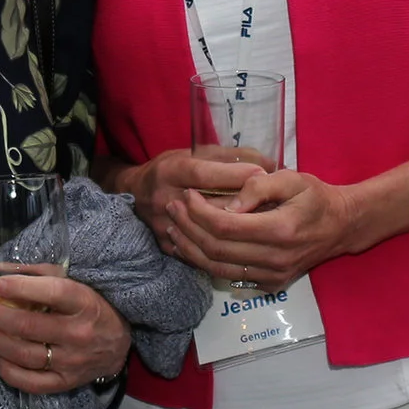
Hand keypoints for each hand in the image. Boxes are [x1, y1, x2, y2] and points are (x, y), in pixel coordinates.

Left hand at [0, 274, 131, 391]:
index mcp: (83, 302)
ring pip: (25, 355)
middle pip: (28, 326)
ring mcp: (72, 362)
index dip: (22, 288)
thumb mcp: (68, 281)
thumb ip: (29, 273)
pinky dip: (7, 370)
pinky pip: (30, 382)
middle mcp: (79, 334)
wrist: (117, 344)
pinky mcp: (65, 382)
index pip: (53, 293)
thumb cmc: (89, 305)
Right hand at [120, 150, 265, 264]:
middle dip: (243, 207)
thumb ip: (230, 157)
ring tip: (263, 227)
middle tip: (271, 205)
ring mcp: (165, 227)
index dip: (235, 175)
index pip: (206, 175)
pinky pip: (201, 254)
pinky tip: (244, 246)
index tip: (261, 175)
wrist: (138, 193)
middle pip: (210, 208)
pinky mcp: (168, 247)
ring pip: (207, 236)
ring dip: (237, 233)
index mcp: (171, 171)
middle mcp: (165, 200)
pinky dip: (224, 252)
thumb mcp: (196, 153)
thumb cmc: (173, 168)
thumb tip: (267, 165)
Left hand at [166, 168, 367, 286]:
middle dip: (187, 227)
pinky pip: (230, 278)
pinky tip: (192, 246)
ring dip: (190, 249)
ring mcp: (273, 276)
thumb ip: (257, 187)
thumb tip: (227, 205)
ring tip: (173, 228)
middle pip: (216, 249)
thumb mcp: (291, 178)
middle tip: (172, 207)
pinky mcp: (271, 285)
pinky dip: (206, 264)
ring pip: (217, 269)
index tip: (187, 194)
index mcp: (280, 230)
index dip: (198, 211)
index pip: (224, 225)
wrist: (341, 226)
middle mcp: (275, 259)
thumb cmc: (315, 196)